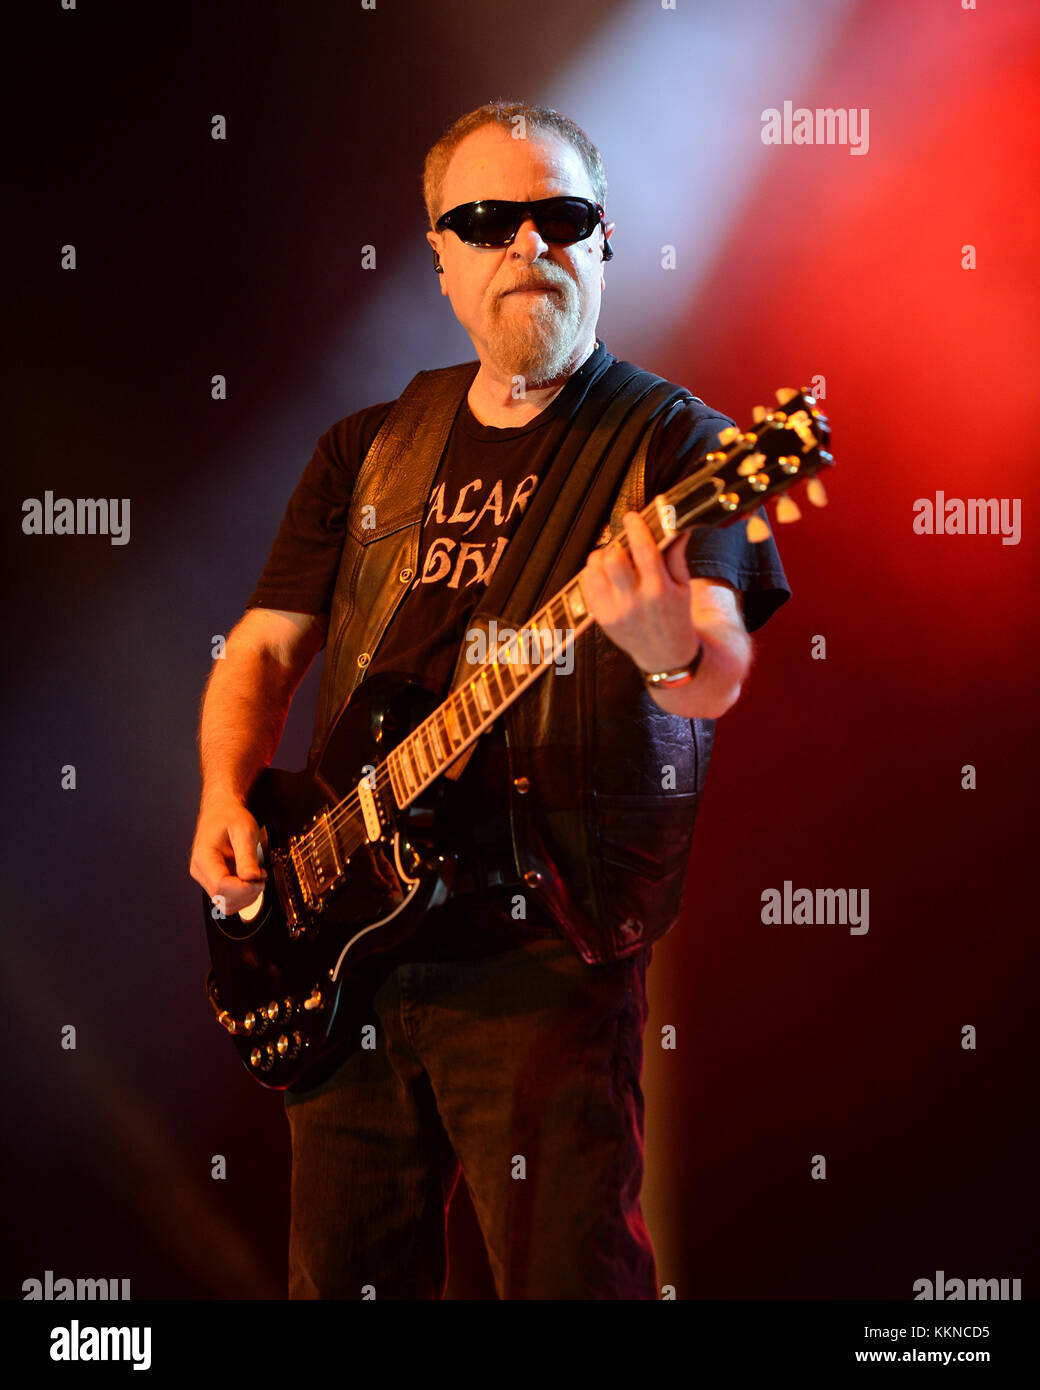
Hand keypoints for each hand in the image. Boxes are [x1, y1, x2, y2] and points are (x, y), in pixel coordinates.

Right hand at [189, 795, 266, 914]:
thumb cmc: (230, 817)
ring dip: (246, 896)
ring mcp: (206, 878)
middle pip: (223, 899)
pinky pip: (229, 899)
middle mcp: (200, 871)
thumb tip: (251, 878)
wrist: (221, 811)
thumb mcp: (244, 830)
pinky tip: (250, 879)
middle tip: (261, 876)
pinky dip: (243, 895)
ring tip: (256, 876)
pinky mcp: (214, 882)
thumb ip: (247, 855)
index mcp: (204, 858)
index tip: (260, 878)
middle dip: (247, 893)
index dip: (244, 888)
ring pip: (226, 904)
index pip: (221, 886)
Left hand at [579, 511, 699, 672]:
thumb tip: (678, 525)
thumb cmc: (675, 616)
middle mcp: (635, 601)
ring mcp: (614, 611)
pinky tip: (605, 574)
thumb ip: (677, 555)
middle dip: (617, 545)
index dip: (636, 528)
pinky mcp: (601, 618)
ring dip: (601, 557)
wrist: (664, 654)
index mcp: (660, 590)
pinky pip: (587, 585)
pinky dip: (593, 573)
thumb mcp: (684, 586)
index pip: (644, 550)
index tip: (632, 517)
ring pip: (594, 570)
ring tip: (613, 559)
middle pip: (614, 559)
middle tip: (623, 545)